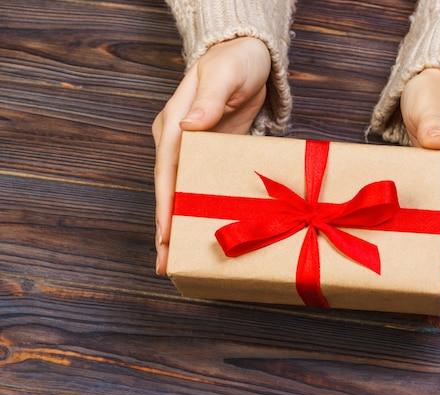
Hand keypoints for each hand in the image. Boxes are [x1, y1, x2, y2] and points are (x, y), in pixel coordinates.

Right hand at [152, 37, 270, 274]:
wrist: (248, 59)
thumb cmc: (235, 62)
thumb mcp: (224, 75)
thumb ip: (209, 100)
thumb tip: (191, 126)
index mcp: (175, 124)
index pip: (167, 169)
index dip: (166, 203)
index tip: (166, 234)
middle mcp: (178, 141)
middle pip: (170, 189)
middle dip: (167, 227)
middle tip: (165, 264)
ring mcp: (194, 151)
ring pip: (183, 194)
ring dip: (181, 226)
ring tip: (177, 261)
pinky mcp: (211, 156)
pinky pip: (203, 187)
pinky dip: (200, 211)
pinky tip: (203, 232)